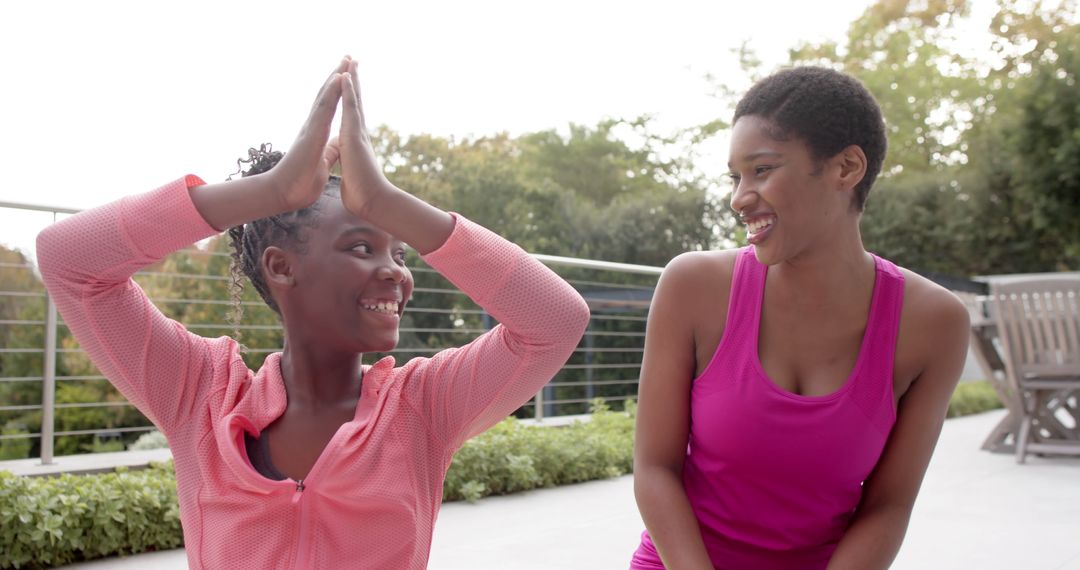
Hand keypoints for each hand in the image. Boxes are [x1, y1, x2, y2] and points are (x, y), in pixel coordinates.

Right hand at [268, 58, 347, 210]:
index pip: (330, 107)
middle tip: (347, 57)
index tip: (346, 75)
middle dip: (337, 75)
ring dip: (335, 76)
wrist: (285, 194)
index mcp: (317, 134)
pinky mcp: (312, 133)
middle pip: (327, 95)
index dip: (338, 91)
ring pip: (325, 96)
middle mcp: (313, 126)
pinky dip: (331, 91)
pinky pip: (324, 108)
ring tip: (345, 59)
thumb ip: (328, 152)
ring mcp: (311, 127)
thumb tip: (336, 146)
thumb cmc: (301, 182)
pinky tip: (338, 77)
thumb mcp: (322, 163)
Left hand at [335, 58, 394, 217]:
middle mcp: (358, 134)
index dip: (351, 99)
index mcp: (354, 143)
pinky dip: (349, 92)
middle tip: (354, 62)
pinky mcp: (354, 136)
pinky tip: (346, 77)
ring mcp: (357, 133)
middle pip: (356, 102)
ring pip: (355, 100)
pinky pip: (351, 109)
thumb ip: (351, 165)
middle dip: (354, 82)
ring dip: (353, 79)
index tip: (349, 83)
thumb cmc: (362, 193)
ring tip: (351, 60)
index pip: (352, 116)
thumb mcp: (352, 173)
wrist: (371, 202)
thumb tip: (351, 167)